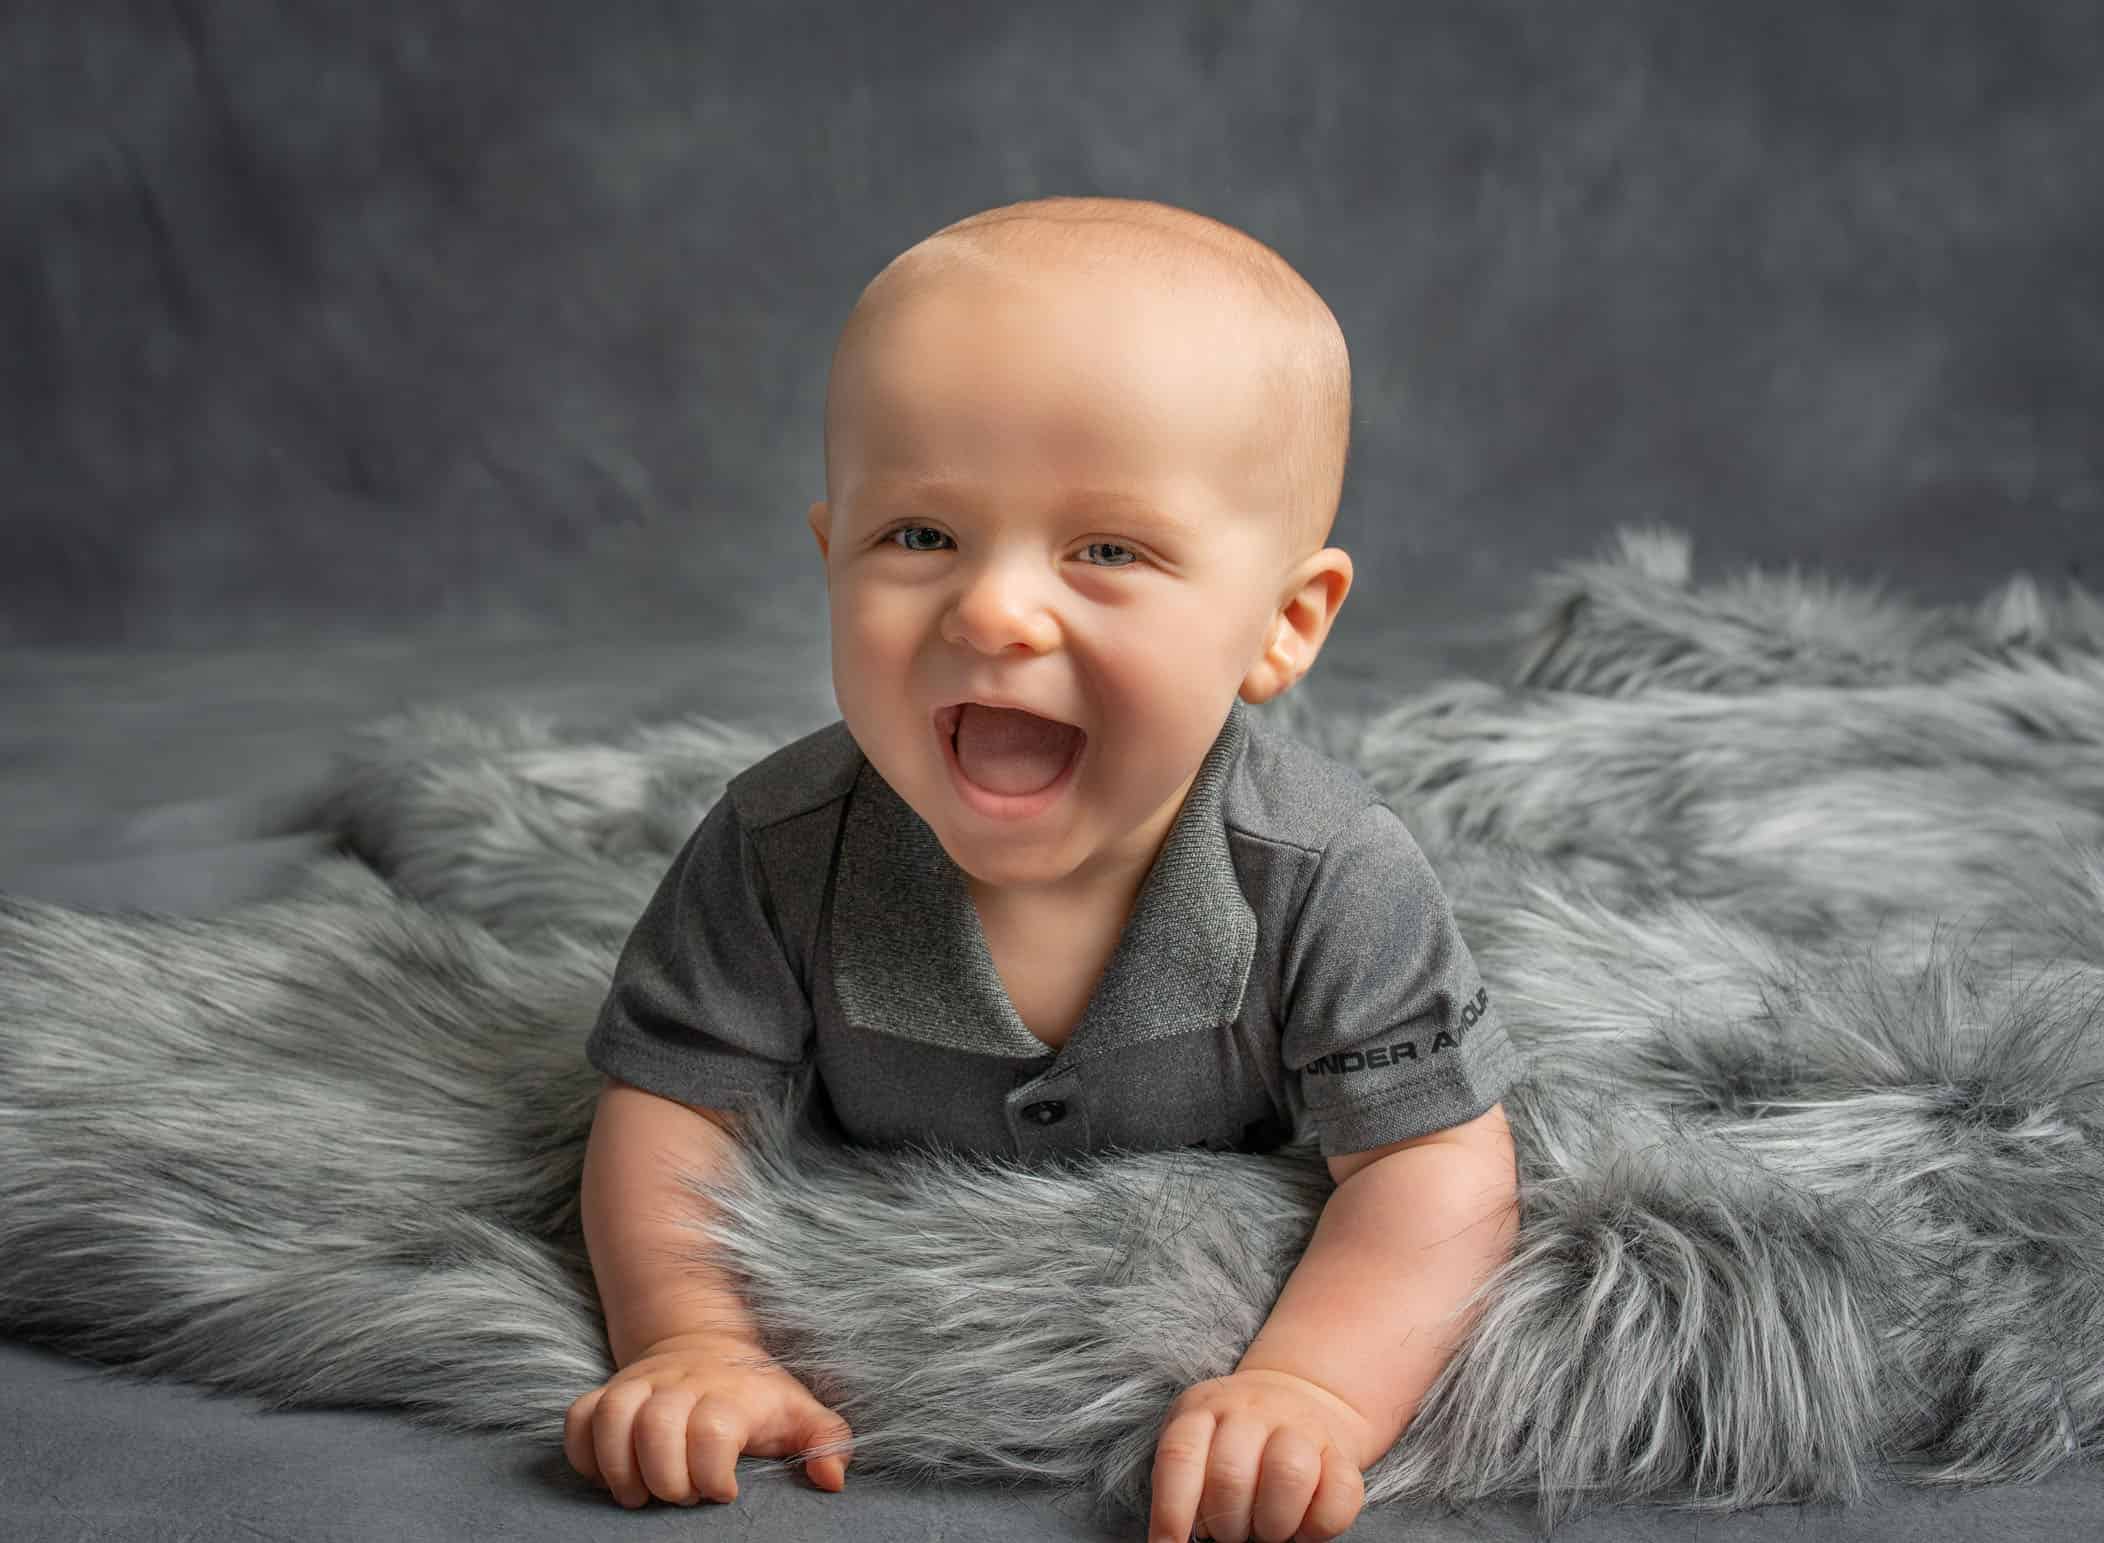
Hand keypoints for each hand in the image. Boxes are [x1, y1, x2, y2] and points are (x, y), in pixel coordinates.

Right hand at [563, 1331, 853, 1507]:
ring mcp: (640, 1385)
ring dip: (618, 1467)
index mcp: (731, 1393)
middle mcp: (681, 1383)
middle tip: (680, 1498)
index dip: (713, 1472)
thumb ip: (826, 1441)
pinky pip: (578, 1416)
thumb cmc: (757, 1395)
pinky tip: (606, 1477)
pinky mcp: (609, 1393)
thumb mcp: (800, 1412)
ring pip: (611, 1415)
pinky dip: (583, 1452)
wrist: (707, 1344)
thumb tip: (831, 1480)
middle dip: (665, 1477)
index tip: (724, 1492)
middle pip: (656, 1424)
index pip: (713, 1428)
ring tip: (638, 1498)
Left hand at [1147, 1368, 1374, 1542]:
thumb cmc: (1234, 1439)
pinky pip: (1340, 1494)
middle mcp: (1252, 1412)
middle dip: (1225, 1523)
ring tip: (1266, 1530)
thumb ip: (1187, 1480)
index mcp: (1204, 1409)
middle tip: (1230, 1532)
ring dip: (1272, 1523)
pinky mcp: (1342, 1454)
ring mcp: (1301, 1428)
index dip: (1171, 1510)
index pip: (1180, 1456)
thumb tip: (1177, 1540)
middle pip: (1231, 1475)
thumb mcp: (1199, 1440)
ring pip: (1289, 1476)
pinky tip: (1302, 1526)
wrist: (1299, 1393)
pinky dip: (1318, 1526)